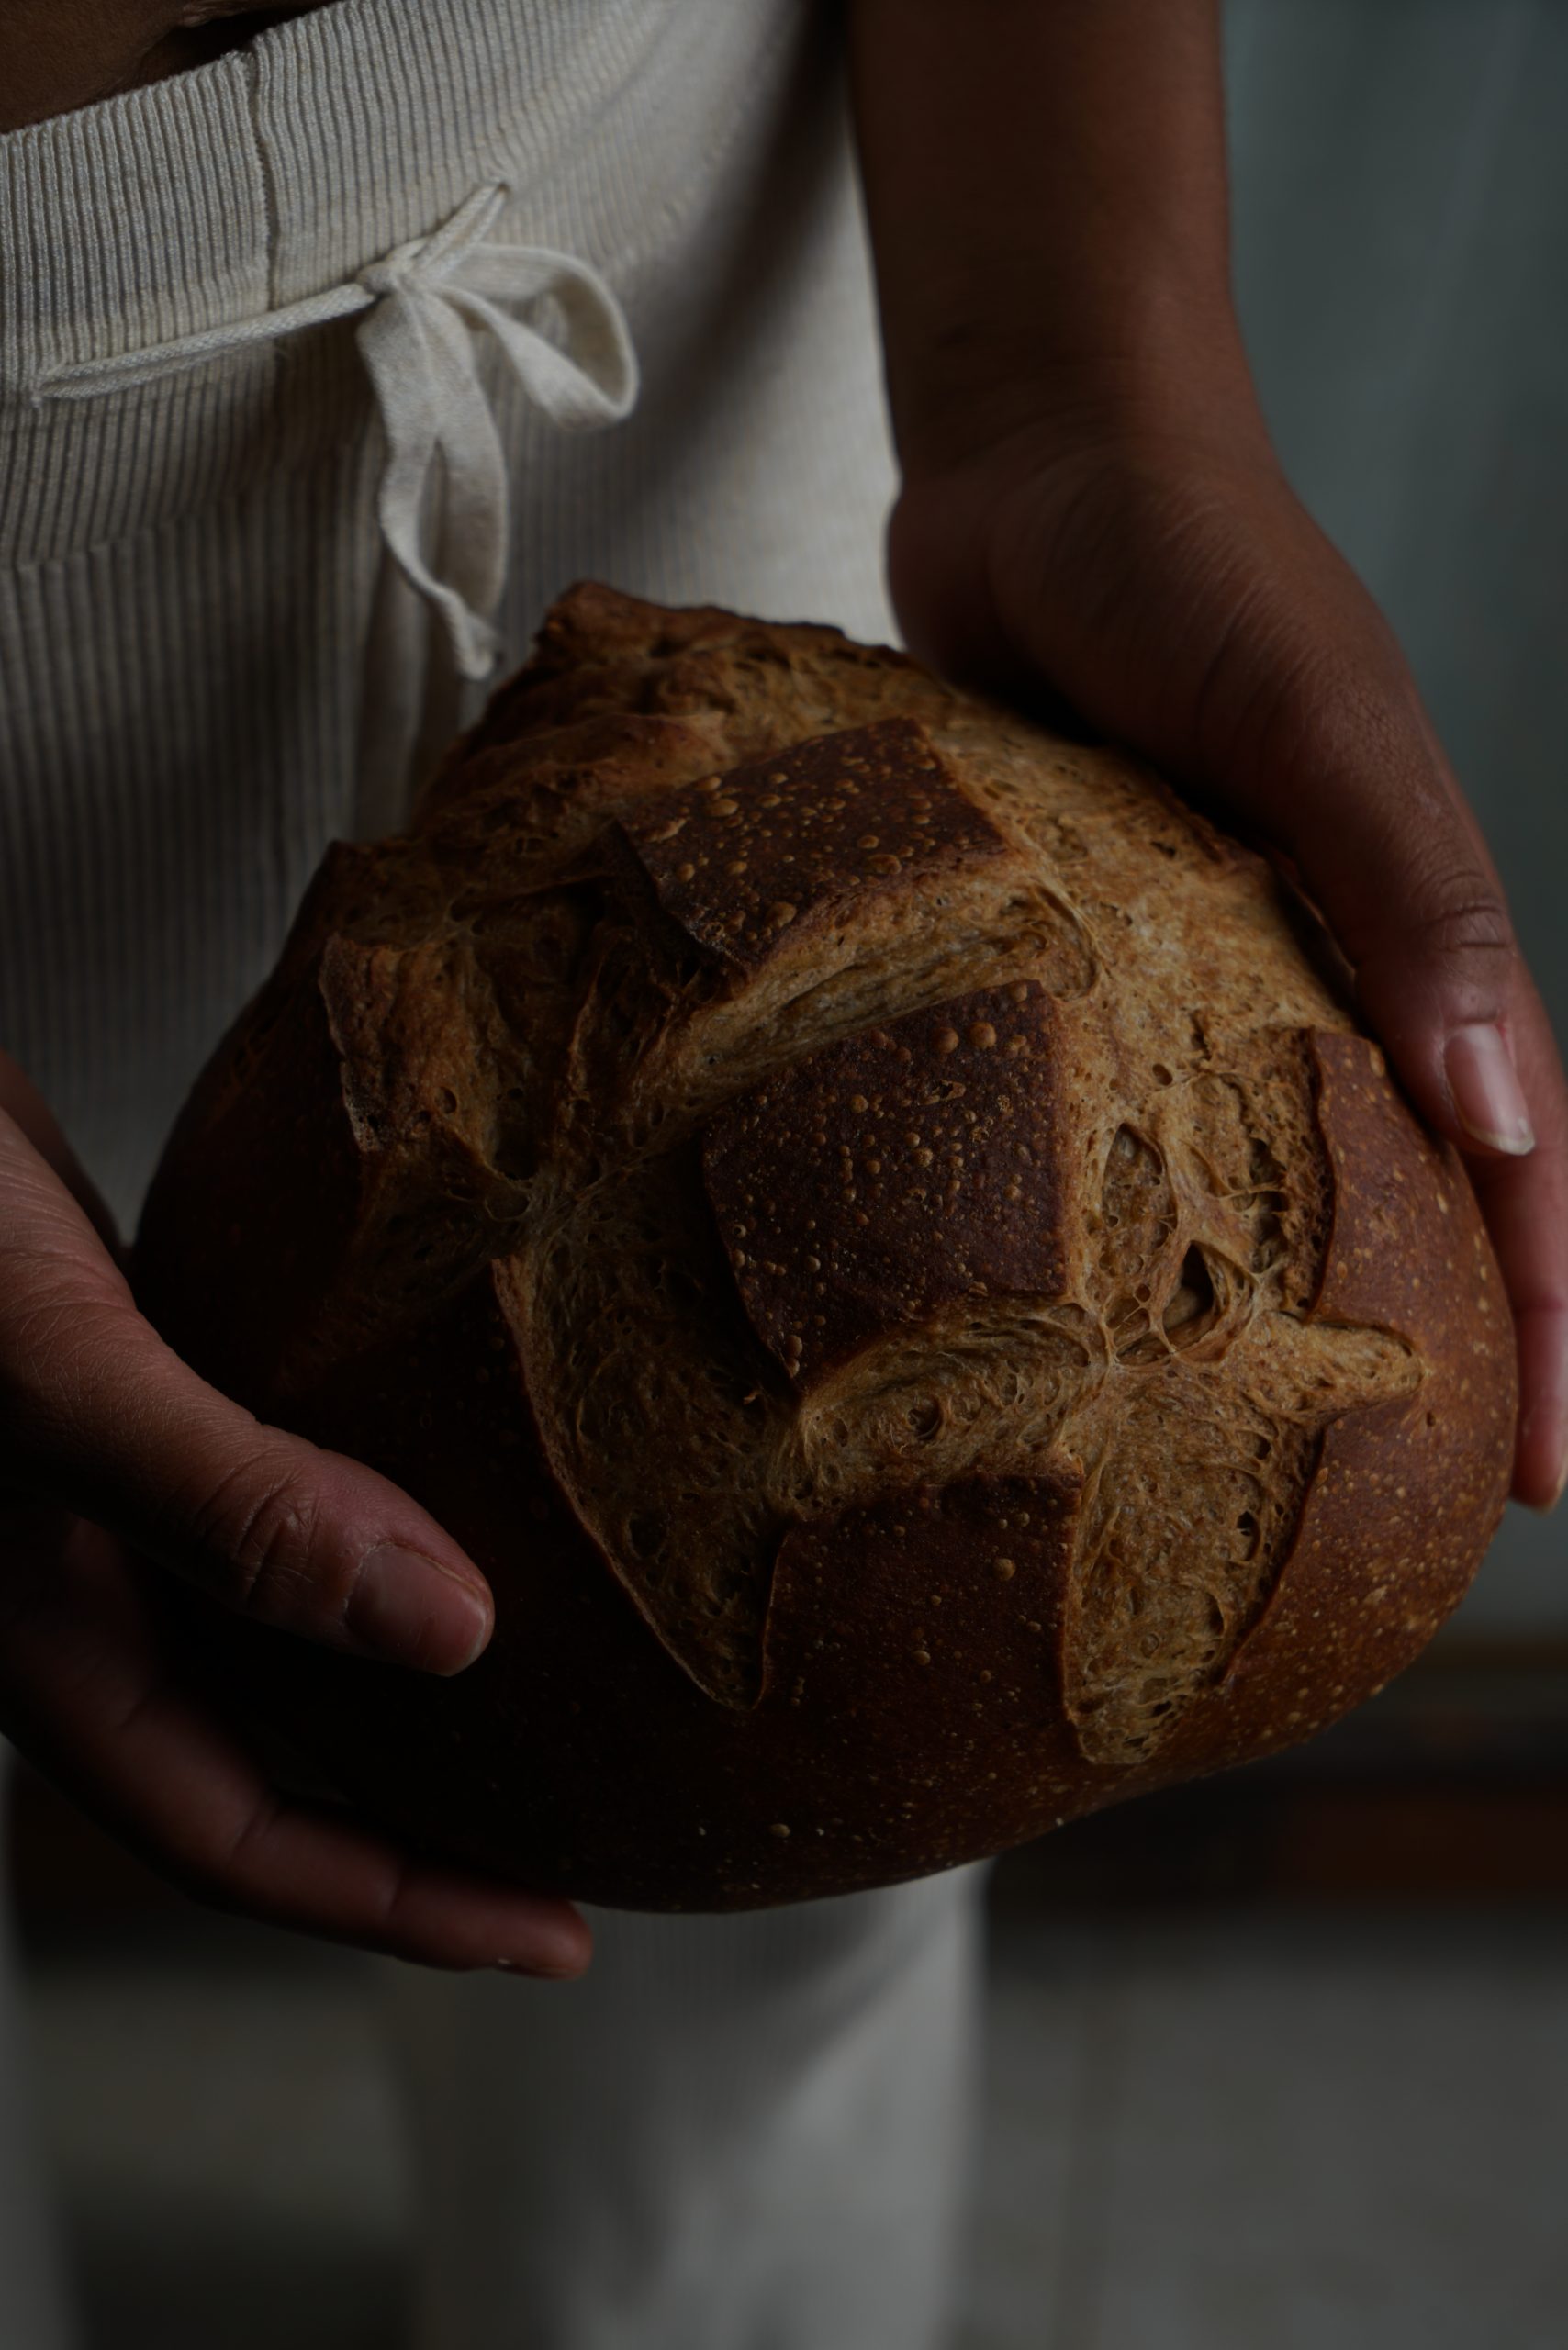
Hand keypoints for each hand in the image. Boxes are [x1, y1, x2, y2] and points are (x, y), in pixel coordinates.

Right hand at [0, 1052, 587, 1971]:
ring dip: (409, 1663)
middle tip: (593, 1824)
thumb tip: (453, 1634)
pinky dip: (383, 1509)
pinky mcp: (161, 1385)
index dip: (399, 1906)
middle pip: (276, 1758)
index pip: (238, 1837)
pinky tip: (483, 1471)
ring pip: (286, 1629)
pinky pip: (290, 1491)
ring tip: (567, 1670)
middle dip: (427, 1818)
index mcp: (49, 1642)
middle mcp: (89, 1590)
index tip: (564, 1938)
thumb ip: (230, 1506)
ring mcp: (121, 1494)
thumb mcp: (59, 1380)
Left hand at [887, 399, 1567, 1507]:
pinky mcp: (1087, 944)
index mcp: (1412, 925)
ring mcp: (1202, 962)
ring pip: (1271, 1161)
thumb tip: (1508, 1114)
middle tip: (1407, 1516)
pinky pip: (1128, 1095)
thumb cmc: (1187, 561)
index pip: (1514, 1159)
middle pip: (1407, 1187)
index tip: (1546, 1481)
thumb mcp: (1315, 717)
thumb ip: (1412, 891)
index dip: (1547, 1324)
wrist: (1030, 461)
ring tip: (1257, 1446)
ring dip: (1288, 1296)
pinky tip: (1078, 1289)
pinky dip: (1134, 1196)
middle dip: (1434, 1350)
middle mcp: (1319, 961)